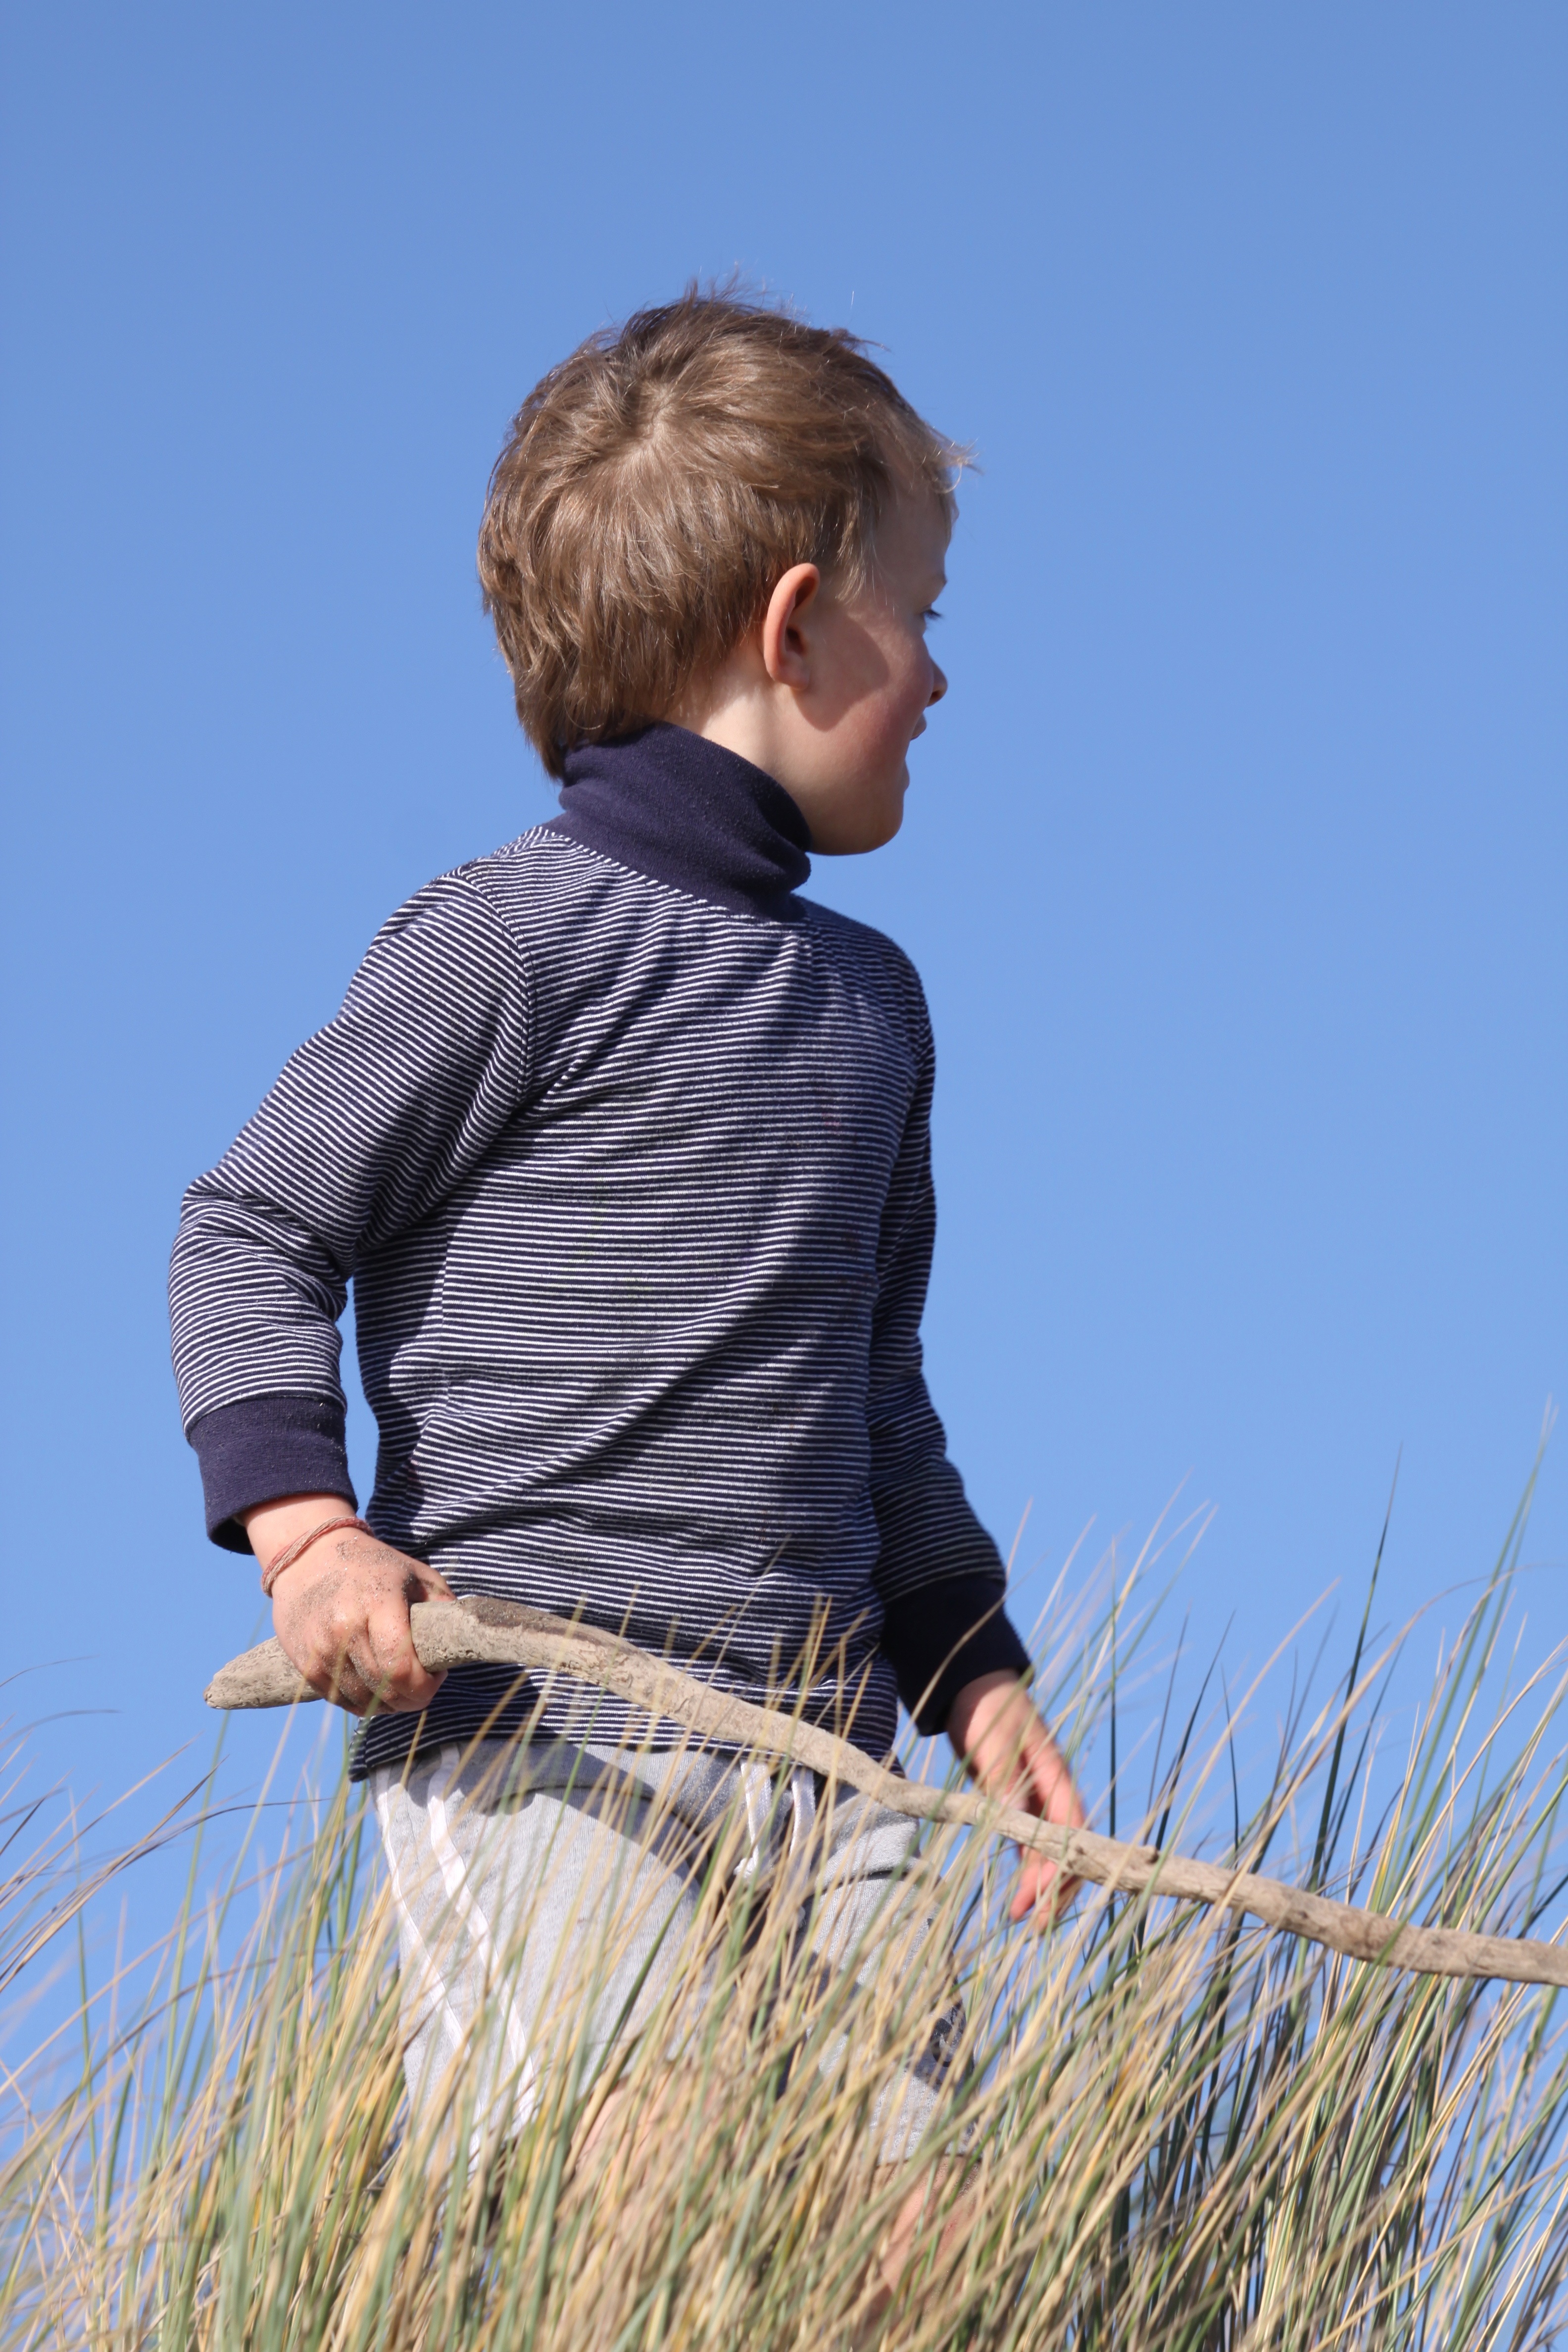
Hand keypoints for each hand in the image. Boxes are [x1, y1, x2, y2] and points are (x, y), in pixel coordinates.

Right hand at [241, 1493, 456, 1715]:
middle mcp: (343, 1629)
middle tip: (422, 1684)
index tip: (436, 1677)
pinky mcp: (303, 1663)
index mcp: (377, 1605)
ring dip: (387, 1703)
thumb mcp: (417, 1575)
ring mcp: (319, 1649)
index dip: (426, 1686)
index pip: (401, 1670)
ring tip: (399, 1685)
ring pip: (362, 1702)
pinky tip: (373, 1686)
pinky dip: (360, 1702)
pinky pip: (339, 1700)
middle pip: (385, 1691)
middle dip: (412, 1697)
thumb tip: (461, 1644)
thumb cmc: (374, 1567)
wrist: (309, 1557)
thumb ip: (443, 1607)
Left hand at [946, 1670, 1086, 1923]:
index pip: (1071, 1830)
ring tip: (1026, 1921)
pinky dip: (1029, 1867)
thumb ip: (1005, 1780)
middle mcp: (1053, 1790)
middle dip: (1055, 1888)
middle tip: (1034, 1926)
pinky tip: (1021, 1893)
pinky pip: (1032, 1841)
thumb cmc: (987, 1708)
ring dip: (1043, 1884)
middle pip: (1067, 1848)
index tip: (1037, 1897)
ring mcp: (1037, 1797)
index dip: (1060, 1866)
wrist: (971, 1684)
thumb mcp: (994, 1742)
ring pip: (1051, 1849)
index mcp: (1056, 1774)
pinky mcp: (1018, 1801)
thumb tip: (1014, 1820)